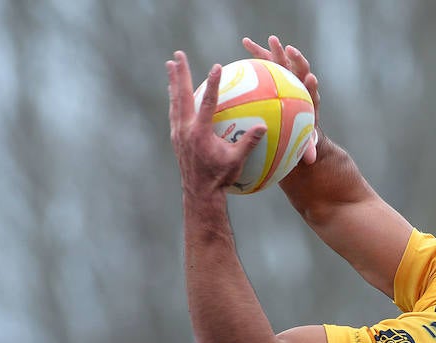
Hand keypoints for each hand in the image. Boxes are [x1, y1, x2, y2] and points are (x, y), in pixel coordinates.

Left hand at [166, 51, 266, 199]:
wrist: (199, 194)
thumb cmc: (221, 178)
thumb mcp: (237, 161)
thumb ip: (249, 143)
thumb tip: (264, 127)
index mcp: (200, 133)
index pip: (207, 103)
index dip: (213, 84)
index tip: (216, 67)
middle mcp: (185, 129)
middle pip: (182, 95)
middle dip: (180, 74)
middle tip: (178, 55)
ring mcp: (178, 133)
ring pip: (174, 102)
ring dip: (173, 83)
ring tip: (171, 66)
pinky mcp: (176, 138)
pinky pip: (174, 112)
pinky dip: (175, 99)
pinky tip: (175, 93)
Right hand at [241, 35, 320, 164]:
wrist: (294, 117)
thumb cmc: (299, 131)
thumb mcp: (303, 140)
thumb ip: (307, 148)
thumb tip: (311, 160)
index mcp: (307, 98)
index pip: (311, 90)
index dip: (311, 84)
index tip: (311, 79)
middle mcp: (299, 83)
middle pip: (299, 69)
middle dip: (296, 59)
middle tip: (290, 51)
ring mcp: (286, 75)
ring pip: (283, 61)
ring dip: (277, 50)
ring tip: (271, 40)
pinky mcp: (275, 71)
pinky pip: (266, 60)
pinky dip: (257, 50)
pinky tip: (245, 42)